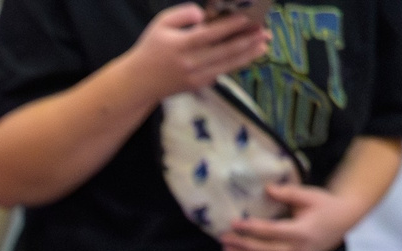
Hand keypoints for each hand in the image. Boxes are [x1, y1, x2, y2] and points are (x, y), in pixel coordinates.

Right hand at [124, 4, 267, 100]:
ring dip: (248, 54)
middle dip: (247, 40)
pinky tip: (248, 56)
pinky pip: (221, 72)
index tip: (248, 18)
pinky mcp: (198, 85)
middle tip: (264, 31)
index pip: (211, 33)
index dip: (231, 25)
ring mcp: (195, 76)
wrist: (138, 83)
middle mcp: (190, 62)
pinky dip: (236, 64)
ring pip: (228, 64)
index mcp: (180, 45)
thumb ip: (183, 14)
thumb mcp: (160, 23)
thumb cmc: (150, 49)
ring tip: (264, 45)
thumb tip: (204, 16)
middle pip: (225, 50)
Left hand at [222, 181, 353, 250]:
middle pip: (265, 250)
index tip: (234, 223)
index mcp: (303, 232)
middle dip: (242, 245)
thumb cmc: (325, 205)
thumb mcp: (310, 195)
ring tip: (227, 249)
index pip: (271, 232)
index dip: (251, 228)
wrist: (344, 221)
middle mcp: (299, 249)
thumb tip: (267, 189)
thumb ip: (288, 193)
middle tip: (223, 239)